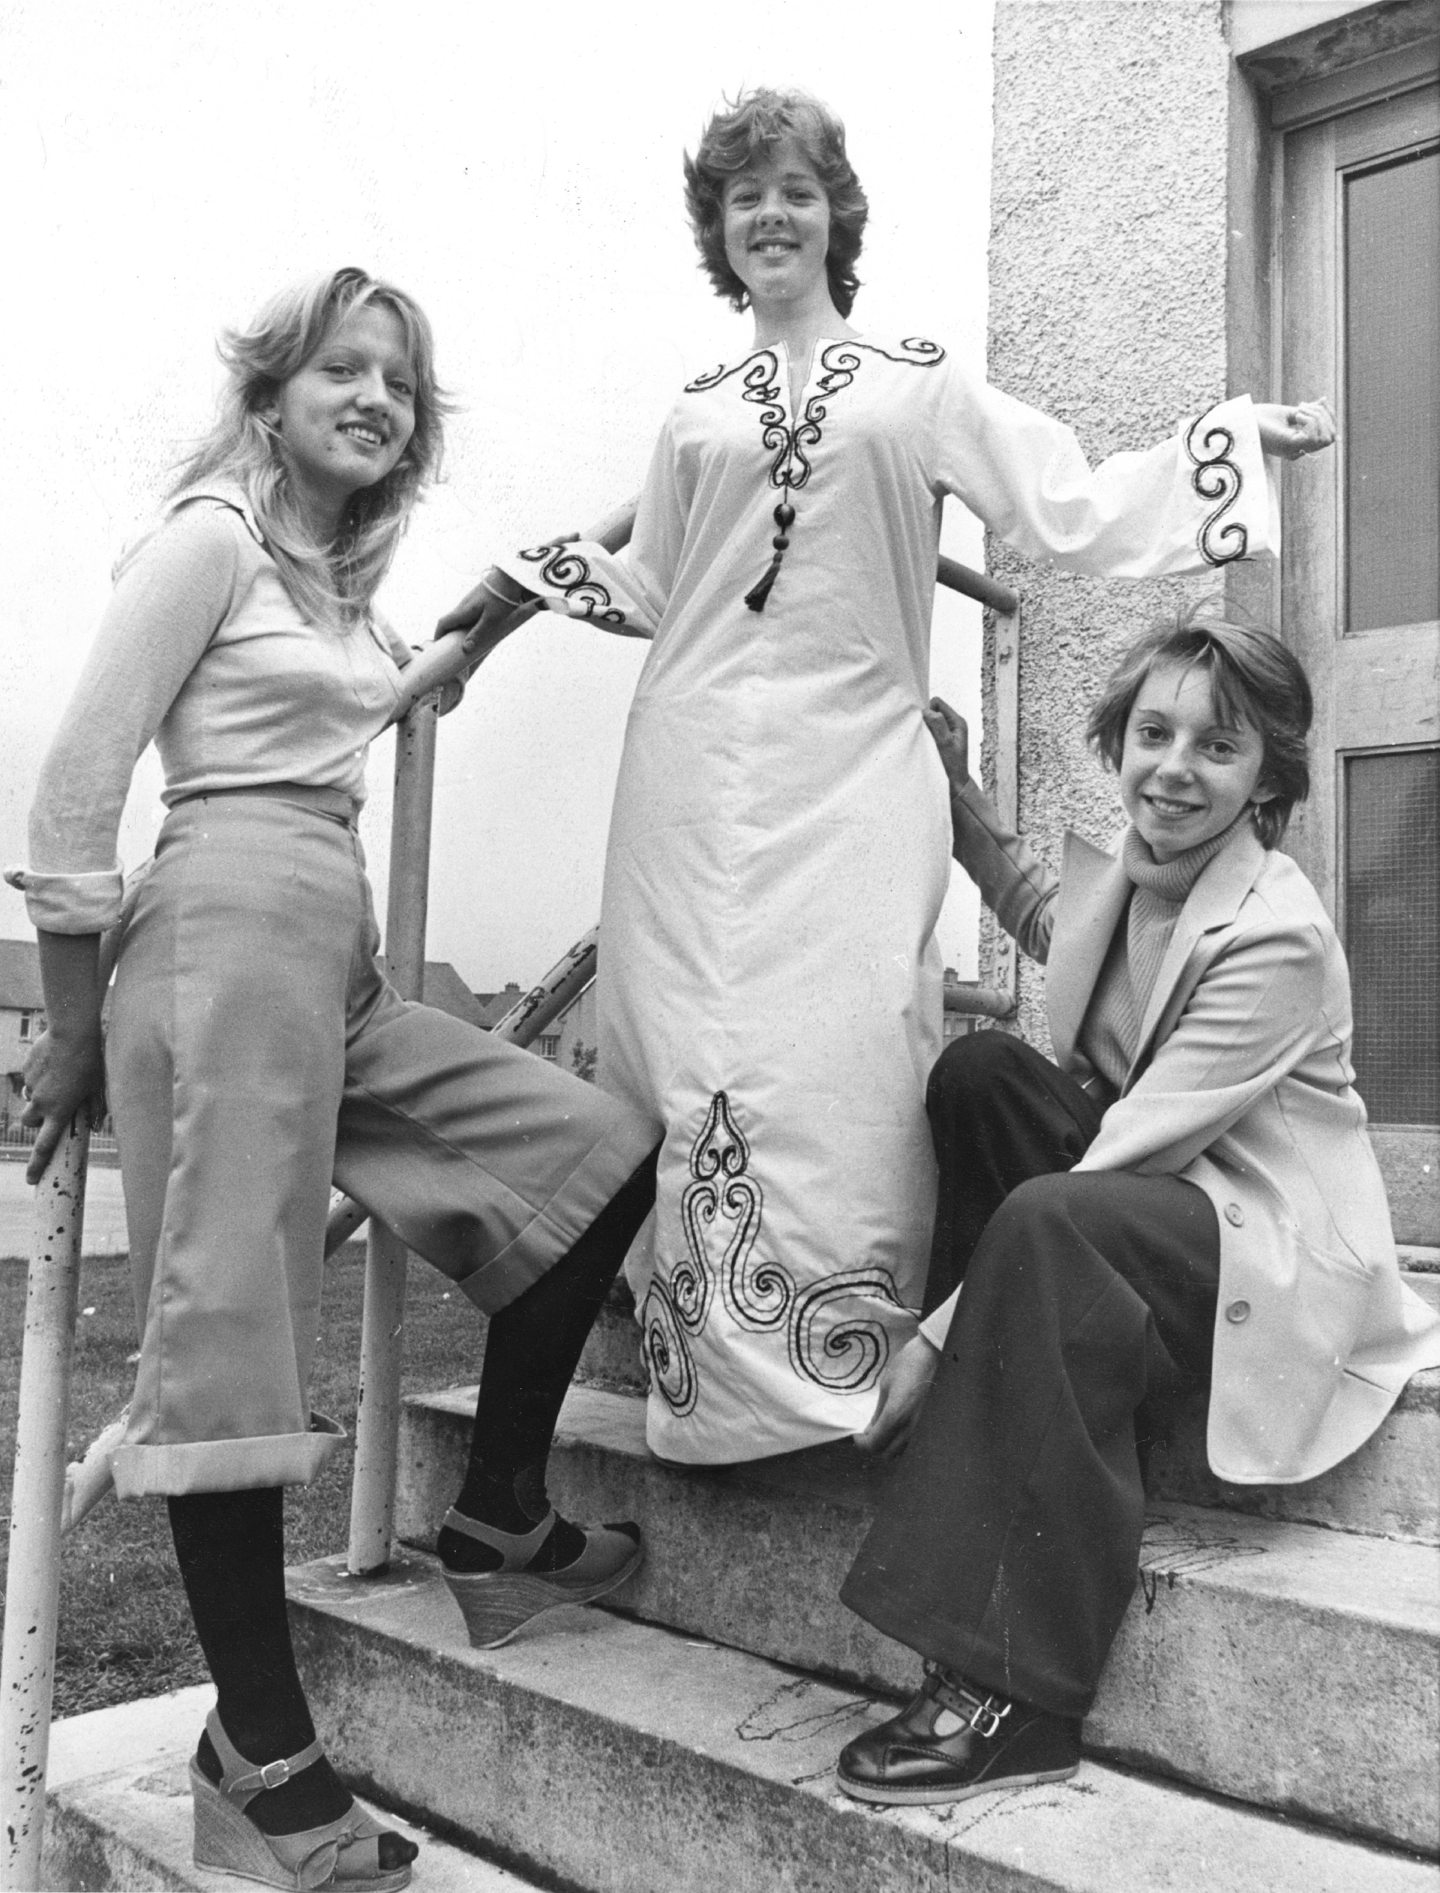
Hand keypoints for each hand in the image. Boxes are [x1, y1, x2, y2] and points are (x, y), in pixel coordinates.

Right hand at [21, 1026, 105, 1184]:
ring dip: (39, 1097)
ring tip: (58, 1080)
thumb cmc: (92, 1061)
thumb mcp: (99, 1088)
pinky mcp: (26, 1070)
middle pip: (29, 1123)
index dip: (37, 1165)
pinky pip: (31, 1079)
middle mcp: (41, 1103)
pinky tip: (56, 1063)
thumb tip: (96, 1127)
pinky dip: (40, 1077)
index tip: (31, 1180)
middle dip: (35, 1122)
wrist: (72, 1033)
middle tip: (50, 1111)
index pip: (45, 1147)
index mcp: (59, 1112)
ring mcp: (32, 1086)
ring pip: (29, 1099)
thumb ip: (96, 1110)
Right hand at [434, 566, 539, 661]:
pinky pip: (470, 614)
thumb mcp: (491, 619)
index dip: (438, 635)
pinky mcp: (479, 598)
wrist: (511, 576)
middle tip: (453, 648)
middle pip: (451, 621)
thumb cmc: (501, 597)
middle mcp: (464, 605)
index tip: (438, 646)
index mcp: (464, 610)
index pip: (443, 623)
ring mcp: (471, 601)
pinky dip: (469, 623)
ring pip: (460, 617)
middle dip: (449, 634)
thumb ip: (478, 633)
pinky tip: (480, 629)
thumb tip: (465, 648)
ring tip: (468, 642)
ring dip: (460, 629)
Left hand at [855, 1331, 940, 1459]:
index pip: (874, 1444)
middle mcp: (911, 1428)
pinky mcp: (932, 1424)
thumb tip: (870, 1430)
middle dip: (874, 1446)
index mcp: (895, 1416)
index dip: (861, 1443)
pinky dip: (902, 1442)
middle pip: (887, 1453)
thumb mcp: (886, 1386)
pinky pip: (914, 1443)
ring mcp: (923, 1428)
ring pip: (902, 1451)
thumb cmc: (908, 1365)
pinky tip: (898, 1428)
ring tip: (882, 1430)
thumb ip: (878, 1413)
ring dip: (889, 1446)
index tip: (857, 1435)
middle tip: (868, 1433)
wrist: (935, 1354)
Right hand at [923, 696, 970, 794]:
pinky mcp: (940, 741)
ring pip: (929, 721)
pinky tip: (923, 745)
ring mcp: (946, 733)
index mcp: (957, 722)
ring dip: (923, 729)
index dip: (928, 710)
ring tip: (924, 742)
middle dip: (925, 719)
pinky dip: (924, 736)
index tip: (924, 725)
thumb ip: (938, 725)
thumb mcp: (946, 744)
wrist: (955, 786)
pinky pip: (929, 731)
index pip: (937, 703)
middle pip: (932, 710)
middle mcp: (952, 725)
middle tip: (924, 735)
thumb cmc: (952, 766)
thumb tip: (926, 711)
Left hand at [1255, 398, 1335, 461]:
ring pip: (1325, 437)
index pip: (1329, 436)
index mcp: (1298, 445)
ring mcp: (1294, 450)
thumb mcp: (1289, 411)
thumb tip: (1324, 400)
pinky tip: (1297, 415)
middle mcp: (1297, 451)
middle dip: (1324, 416)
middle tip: (1302, 405)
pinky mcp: (1289, 445)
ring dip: (1318, 417)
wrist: (1241, 420)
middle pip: (1330, 437)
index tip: (1319, 401)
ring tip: (1298, 410)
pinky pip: (1314, 436)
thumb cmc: (1260, 418)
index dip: (1330, 416)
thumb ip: (1307, 410)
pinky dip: (1311, 421)